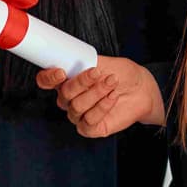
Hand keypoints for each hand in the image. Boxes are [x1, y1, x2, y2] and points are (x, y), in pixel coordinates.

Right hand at [36, 56, 163, 137]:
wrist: (141, 88)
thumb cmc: (121, 73)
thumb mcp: (102, 61)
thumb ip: (82, 61)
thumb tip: (68, 58)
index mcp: (66, 81)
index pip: (45, 81)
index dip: (48, 78)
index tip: (61, 72)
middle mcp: (69, 99)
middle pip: (64, 94)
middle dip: (83, 83)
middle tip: (99, 73)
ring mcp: (79, 115)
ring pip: (77, 107)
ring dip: (97, 93)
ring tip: (112, 83)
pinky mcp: (91, 128)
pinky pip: (89, 121)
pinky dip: (102, 107)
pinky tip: (112, 97)